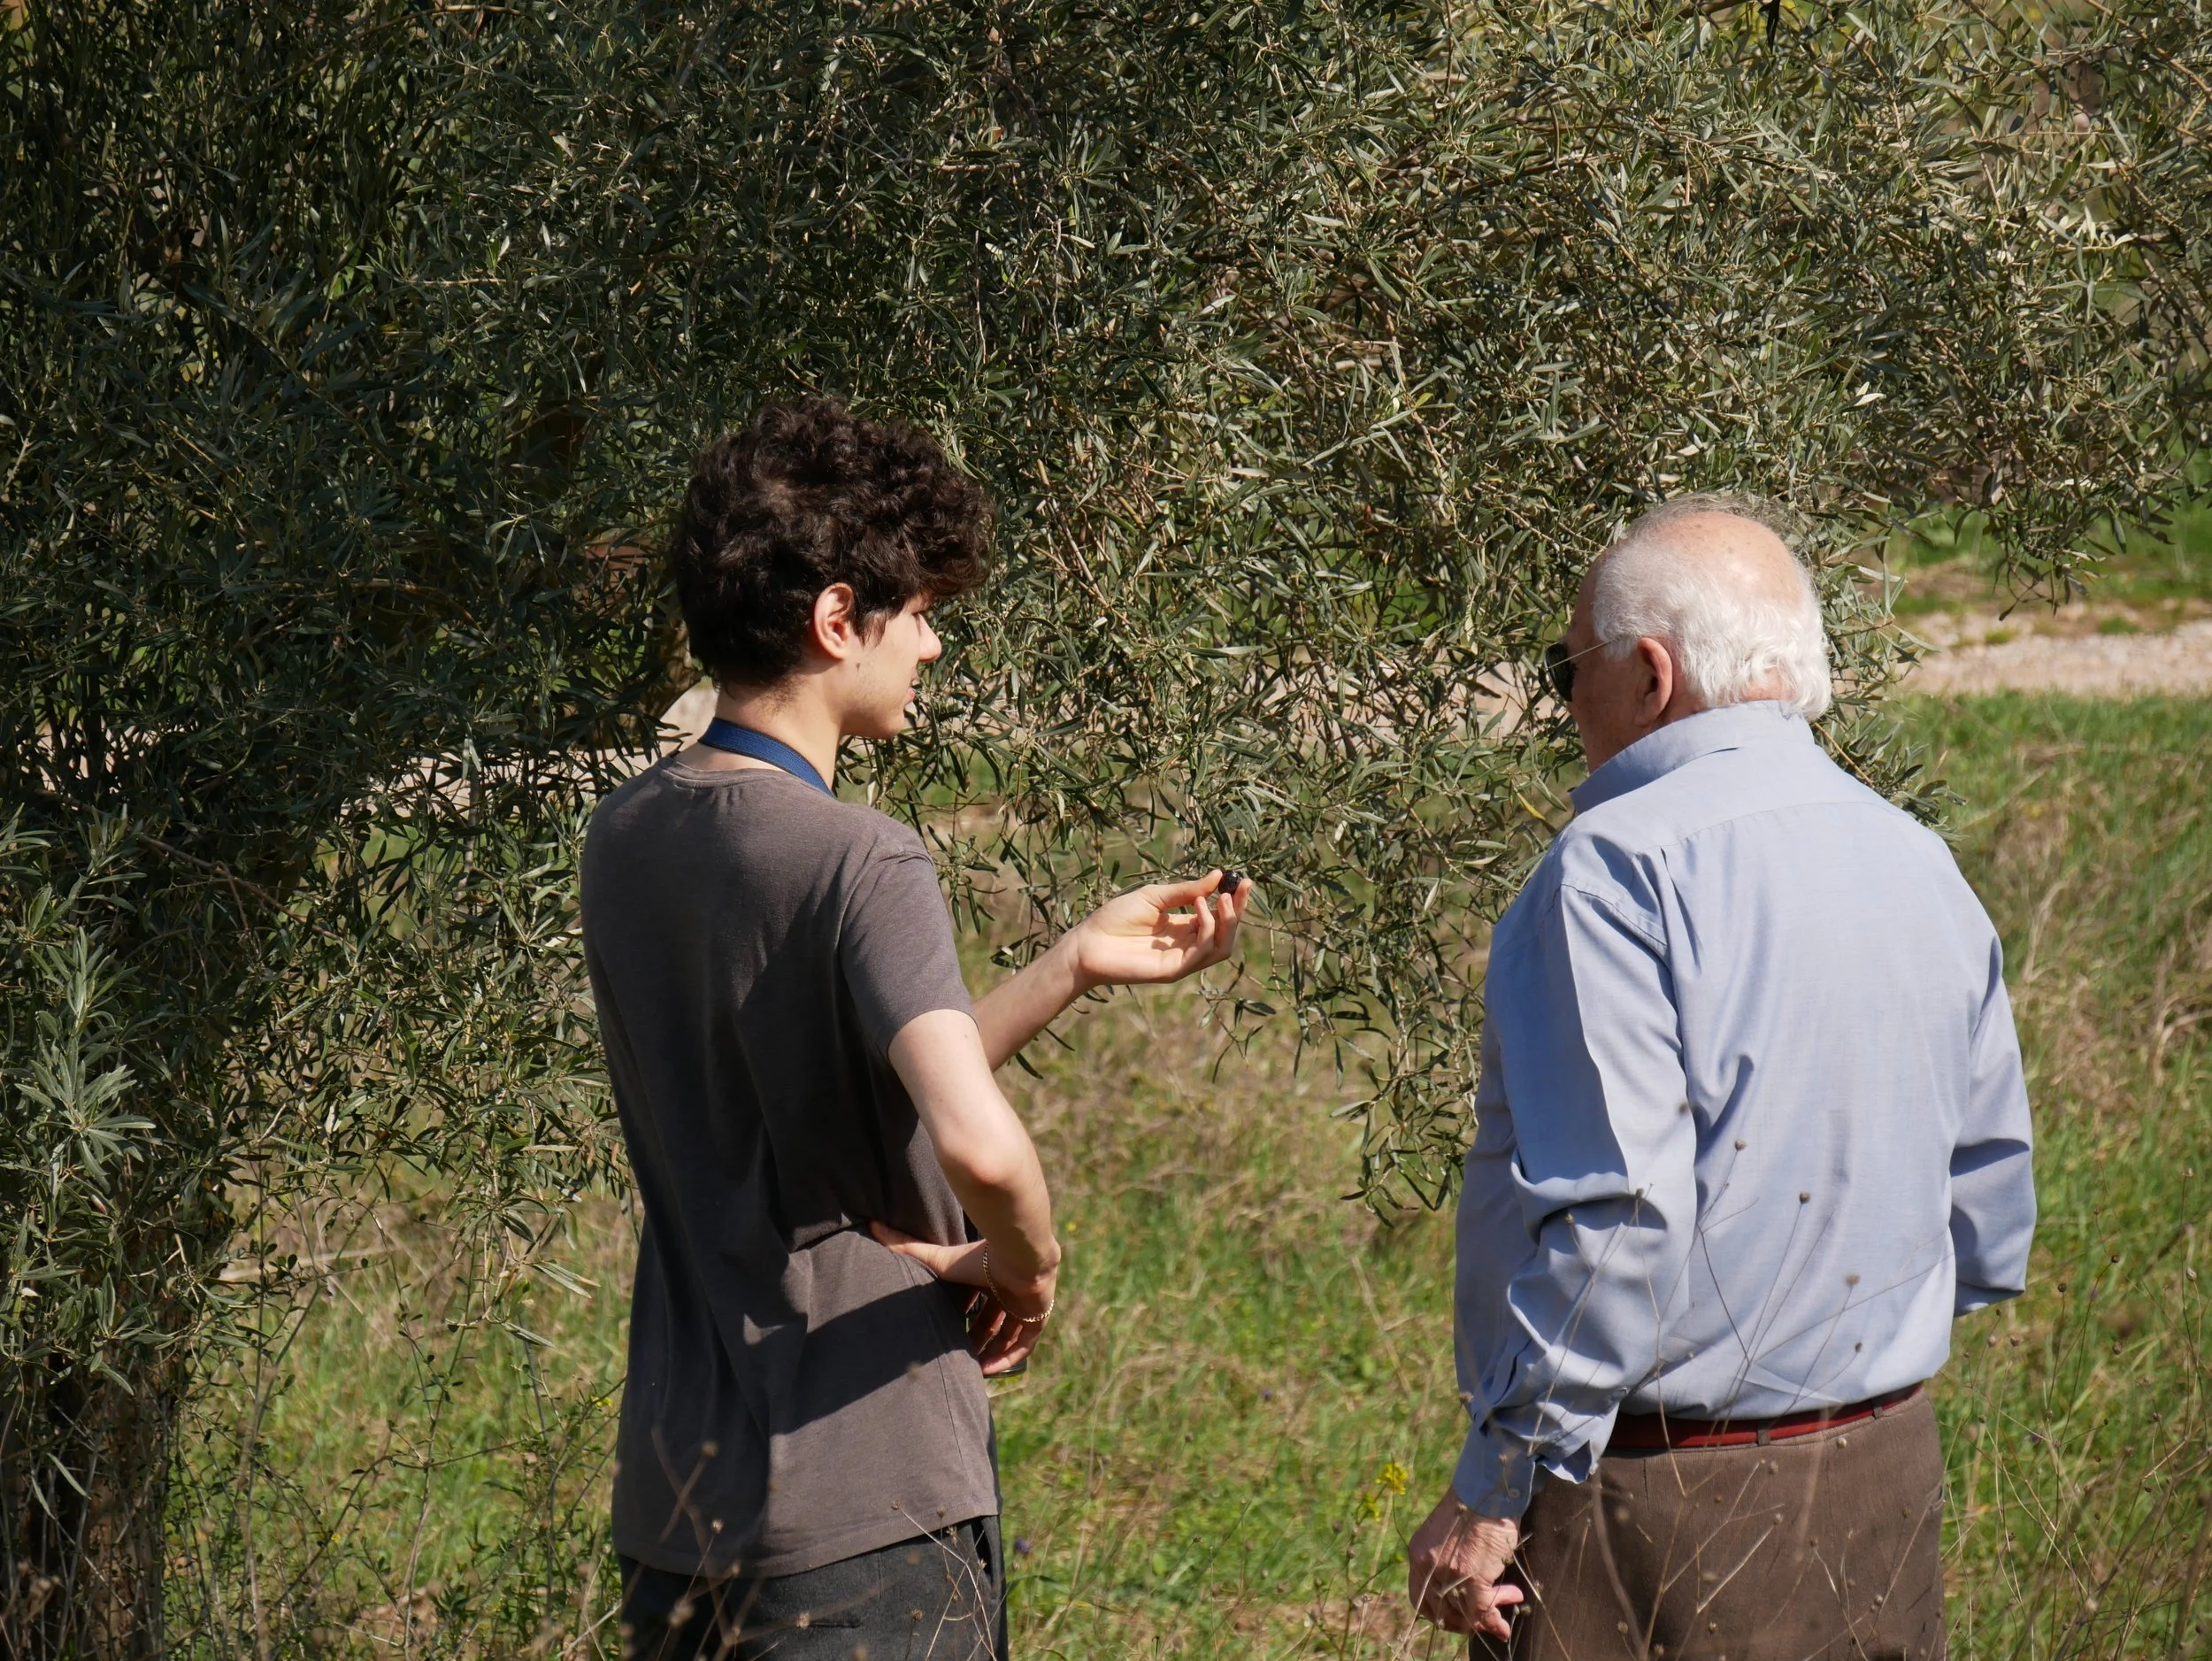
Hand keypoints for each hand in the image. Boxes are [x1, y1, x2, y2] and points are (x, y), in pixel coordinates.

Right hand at [870, 1221, 1056, 1376]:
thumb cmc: (977, 1257)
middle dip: (976, 1341)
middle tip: (960, 1360)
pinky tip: (989, 1370)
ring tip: (973, 1371)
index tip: (948, 1337)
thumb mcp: (937, 1260)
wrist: (1016, 1255)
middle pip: (992, 1321)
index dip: (963, 1321)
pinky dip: (1008, 1357)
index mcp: (987, 1278)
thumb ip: (906, 1246)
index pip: (975, 1303)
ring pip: (1009, 1334)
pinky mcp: (1039, 1314)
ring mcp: (1024, 1303)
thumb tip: (871, 1227)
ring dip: (992, 1353)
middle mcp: (1007, 1290)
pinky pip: (1025, 1343)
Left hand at [1065, 871, 1251, 991]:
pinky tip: (1199, 908)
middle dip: (1238, 910)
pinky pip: (1202, 952)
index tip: (1244, 880)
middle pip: (1226, 933)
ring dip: (1226, 921)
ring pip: (1221, 946)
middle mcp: (1187, 944)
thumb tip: (1218, 876)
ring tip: (1219, 898)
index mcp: (1184, 927)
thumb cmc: (1116, 917)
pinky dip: (1206, 929)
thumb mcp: (1155, 896)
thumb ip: (1186, 890)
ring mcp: (1183, 960)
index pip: (1219, 917)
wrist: (1089, 942)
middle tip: (1240, 887)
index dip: (1235, 901)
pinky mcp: (1174, 970)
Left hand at [1406, 1489, 1522, 1640]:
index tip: (1457, 1618)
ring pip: (1464, 1612)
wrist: (1486, 1489)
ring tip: (1501, 1621)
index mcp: (1418, 1554)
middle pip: (1441, 1611)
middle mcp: (1428, 1566)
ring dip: (1484, 1620)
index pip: (1420, 1599)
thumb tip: (1467, 1591)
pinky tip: (1505, 1621)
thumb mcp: (1449, 1535)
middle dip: (1463, 1622)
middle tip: (1482, 1622)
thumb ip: (1449, 1560)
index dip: (1439, 1615)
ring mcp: (1449, 1573)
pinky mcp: (1472, 1576)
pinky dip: (1494, 1620)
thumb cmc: (1473, 1507)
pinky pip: (1482, 1608)